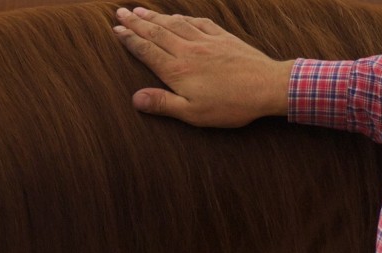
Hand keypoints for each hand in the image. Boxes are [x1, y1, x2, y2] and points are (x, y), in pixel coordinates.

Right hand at [113, 6, 293, 126]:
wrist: (266, 87)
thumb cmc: (229, 106)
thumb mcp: (192, 113)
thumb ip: (163, 104)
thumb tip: (135, 99)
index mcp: (178, 70)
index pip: (146, 50)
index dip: (129, 39)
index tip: (115, 30)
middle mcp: (188, 50)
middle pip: (156, 32)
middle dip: (136, 22)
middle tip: (119, 12)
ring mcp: (206, 41)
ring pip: (174, 24)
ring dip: (155, 16)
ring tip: (139, 10)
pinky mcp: (222, 38)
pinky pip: (197, 22)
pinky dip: (182, 17)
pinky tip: (176, 16)